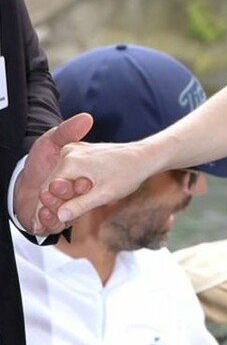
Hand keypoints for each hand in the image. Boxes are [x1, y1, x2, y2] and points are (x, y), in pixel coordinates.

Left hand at [13, 113, 93, 234]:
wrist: (21, 182)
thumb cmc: (37, 160)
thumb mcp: (51, 141)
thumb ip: (67, 131)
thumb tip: (87, 117)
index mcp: (73, 176)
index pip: (80, 183)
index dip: (81, 185)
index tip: (81, 184)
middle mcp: (70, 193)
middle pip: (73, 200)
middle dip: (65, 198)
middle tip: (51, 193)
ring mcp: (62, 207)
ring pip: (63, 215)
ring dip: (54, 213)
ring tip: (44, 210)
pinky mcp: (52, 220)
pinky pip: (53, 226)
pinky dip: (46, 224)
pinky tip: (39, 218)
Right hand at [45, 134, 154, 230]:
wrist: (143, 158)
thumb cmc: (127, 175)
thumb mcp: (103, 195)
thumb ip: (80, 205)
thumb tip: (60, 216)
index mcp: (70, 161)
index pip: (48, 189)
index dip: (48, 208)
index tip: (50, 224)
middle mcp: (68, 152)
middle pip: (52, 183)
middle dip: (54, 202)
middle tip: (56, 223)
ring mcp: (73, 150)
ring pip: (60, 178)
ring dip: (62, 194)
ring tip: (67, 212)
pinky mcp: (80, 152)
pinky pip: (68, 171)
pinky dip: (69, 185)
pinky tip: (76, 198)